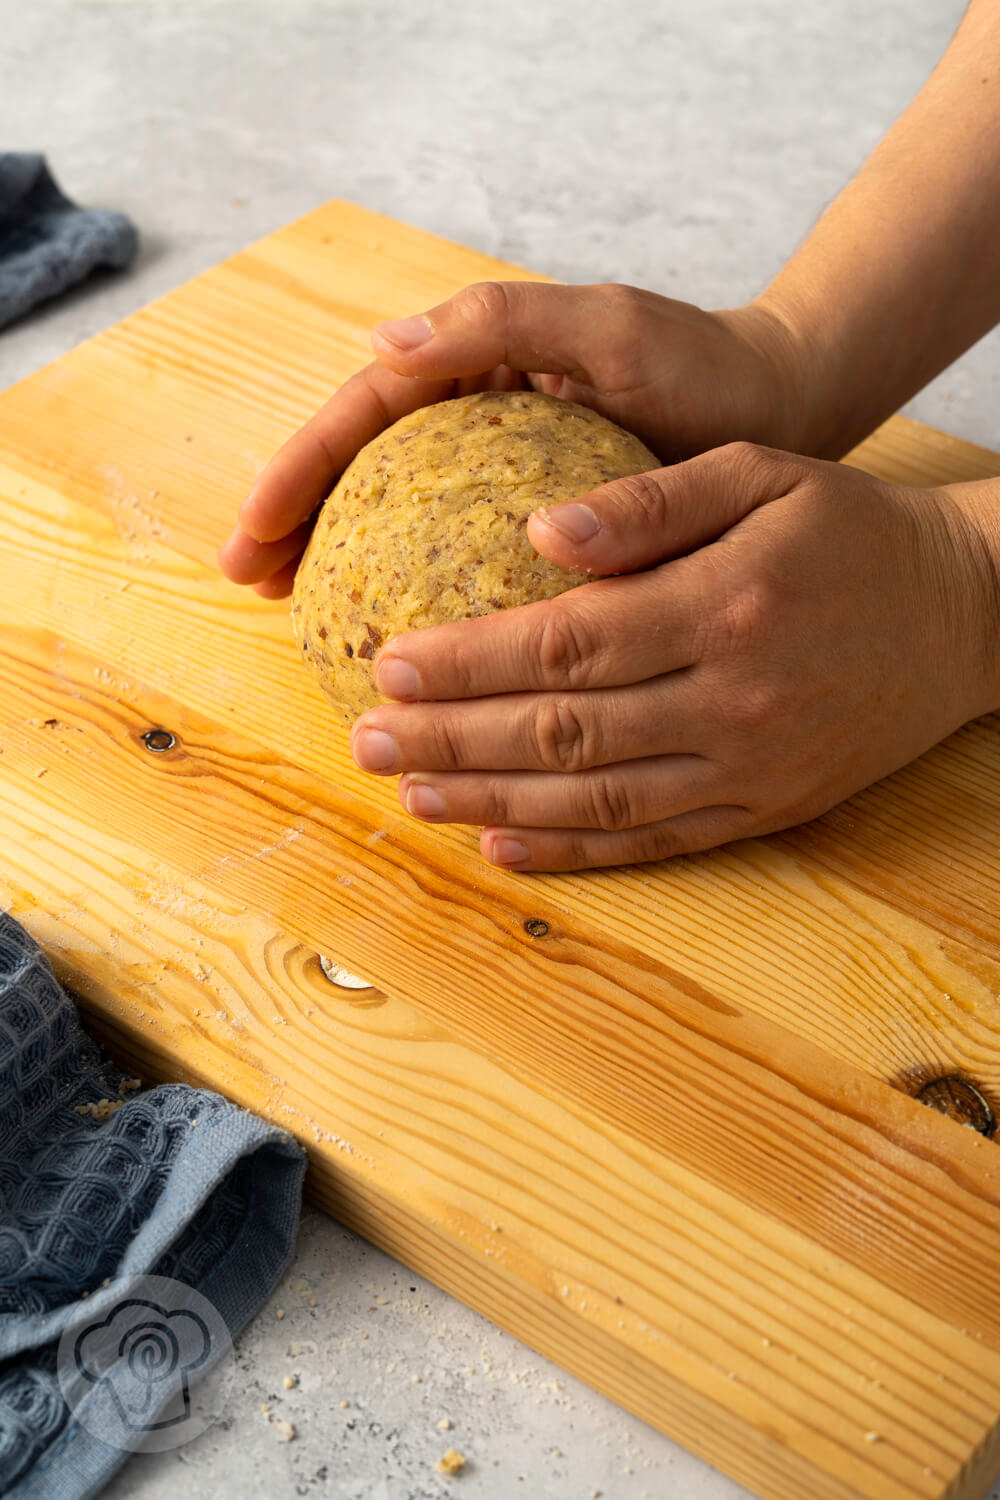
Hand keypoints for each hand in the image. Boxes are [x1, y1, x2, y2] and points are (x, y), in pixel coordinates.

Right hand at [217, 280, 808, 595]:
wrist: (783, 412)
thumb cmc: (701, 361)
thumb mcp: (609, 326)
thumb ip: (504, 321)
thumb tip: (383, 346)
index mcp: (476, 372)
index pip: (362, 418)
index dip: (299, 475)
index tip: (253, 539)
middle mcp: (478, 430)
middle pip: (362, 474)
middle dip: (296, 525)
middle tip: (254, 586)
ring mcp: (506, 487)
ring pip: (401, 526)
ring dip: (342, 567)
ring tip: (301, 622)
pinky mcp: (544, 540)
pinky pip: (465, 571)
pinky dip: (425, 605)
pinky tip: (407, 652)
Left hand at [348, 444, 999, 870]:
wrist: (965, 615)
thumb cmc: (849, 532)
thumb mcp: (759, 476)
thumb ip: (648, 501)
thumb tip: (535, 531)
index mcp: (722, 607)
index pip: (564, 643)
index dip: (466, 661)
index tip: (386, 662)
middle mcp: (732, 701)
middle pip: (563, 732)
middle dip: (452, 740)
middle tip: (365, 742)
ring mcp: (749, 769)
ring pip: (596, 800)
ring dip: (490, 803)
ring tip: (410, 796)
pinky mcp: (764, 810)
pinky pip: (654, 842)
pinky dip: (571, 851)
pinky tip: (500, 845)